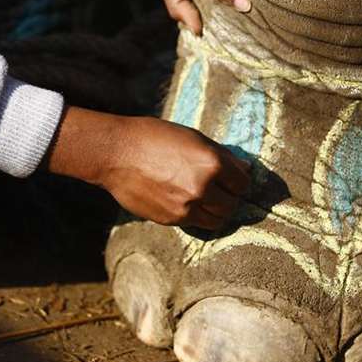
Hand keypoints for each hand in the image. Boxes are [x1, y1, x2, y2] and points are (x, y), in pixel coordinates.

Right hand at [45, 106, 251, 228]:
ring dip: (214, 212)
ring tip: (203, 199)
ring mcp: (185, 207)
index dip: (240, 182)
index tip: (234, 180)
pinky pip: (194, 224)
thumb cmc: (154, 137)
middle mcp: (202, 188)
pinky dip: (194, 215)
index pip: (244, 185)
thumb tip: (246, 168)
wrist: (115, 153)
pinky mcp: (170, 220)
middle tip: (219, 190)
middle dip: (228, 198)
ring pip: (216, 221)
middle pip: (232, 206)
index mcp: (212, 163)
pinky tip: (183, 200)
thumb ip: (222, 155)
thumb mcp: (193, 138)